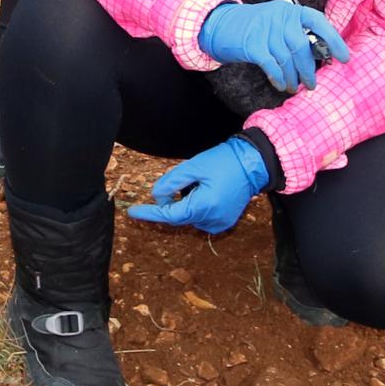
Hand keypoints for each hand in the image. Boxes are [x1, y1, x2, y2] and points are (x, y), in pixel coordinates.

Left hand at [128, 136, 266, 232]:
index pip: (169, 215)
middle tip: (184, 180)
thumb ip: (171, 182)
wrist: (253, 164)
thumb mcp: (193, 167)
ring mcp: (220, 224)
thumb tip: (157, 196)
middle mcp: (212, 220)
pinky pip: (201, 218)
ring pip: (189, 216)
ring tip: (200, 183)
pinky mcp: (225, 222)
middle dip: (173, 200)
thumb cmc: (223, 162)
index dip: (150, 213)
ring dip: (186, 202)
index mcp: (203, 207)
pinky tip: (206, 191)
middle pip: (179, 216)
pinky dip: (196, 207)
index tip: (132, 212)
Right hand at [198, 0, 354, 91]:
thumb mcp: (278, 23)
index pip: (318, 22)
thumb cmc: (257, 28)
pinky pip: (271, 65)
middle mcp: (279, 16)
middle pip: (301, 46)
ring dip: (293, 78)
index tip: (344, 58)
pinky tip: (280, 84)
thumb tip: (319, 58)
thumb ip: (296, 34)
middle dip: (309, 70)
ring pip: (287, 59)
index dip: (333, 40)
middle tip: (311, 84)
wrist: (222, 24)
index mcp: (290, 10)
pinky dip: (278, 78)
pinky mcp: (252, 44)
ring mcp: (264, 29)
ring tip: (294, 87)